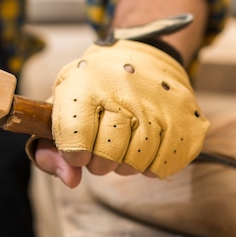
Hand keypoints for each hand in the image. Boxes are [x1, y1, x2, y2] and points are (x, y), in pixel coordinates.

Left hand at [37, 40, 208, 185]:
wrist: (141, 57)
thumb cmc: (94, 87)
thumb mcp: (62, 105)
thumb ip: (50, 147)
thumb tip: (71, 180)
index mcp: (86, 86)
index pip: (75, 140)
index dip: (73, 154)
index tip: (77, 150)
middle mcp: (124, 93)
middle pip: (106, 156)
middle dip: (99, 163)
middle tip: (101, 149)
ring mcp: (158, 106)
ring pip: (136, 163)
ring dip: (126, 164)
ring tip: (123, 147)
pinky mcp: (185, 118)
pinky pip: (165, 164)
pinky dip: (152, 165)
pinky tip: (146, 149)